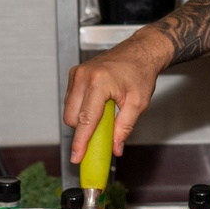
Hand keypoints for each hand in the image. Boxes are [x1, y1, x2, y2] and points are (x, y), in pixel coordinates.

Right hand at [63, 27, 169, 161]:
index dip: (80, 142)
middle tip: (102, 133)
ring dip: (82, 119)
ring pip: (69, 110)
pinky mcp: (75, 74)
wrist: (139, 52)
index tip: (77, 156)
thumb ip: (124, 128)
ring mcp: (77, 74)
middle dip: (84, 130)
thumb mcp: (138, 104)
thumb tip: (115, 148)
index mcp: (99, 82)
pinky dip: (81, 108)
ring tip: (104, 113)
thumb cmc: (140, 72)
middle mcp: (84, 76)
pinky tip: (98, 105)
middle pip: (72, 117)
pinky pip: (71, 100)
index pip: (86, 120)